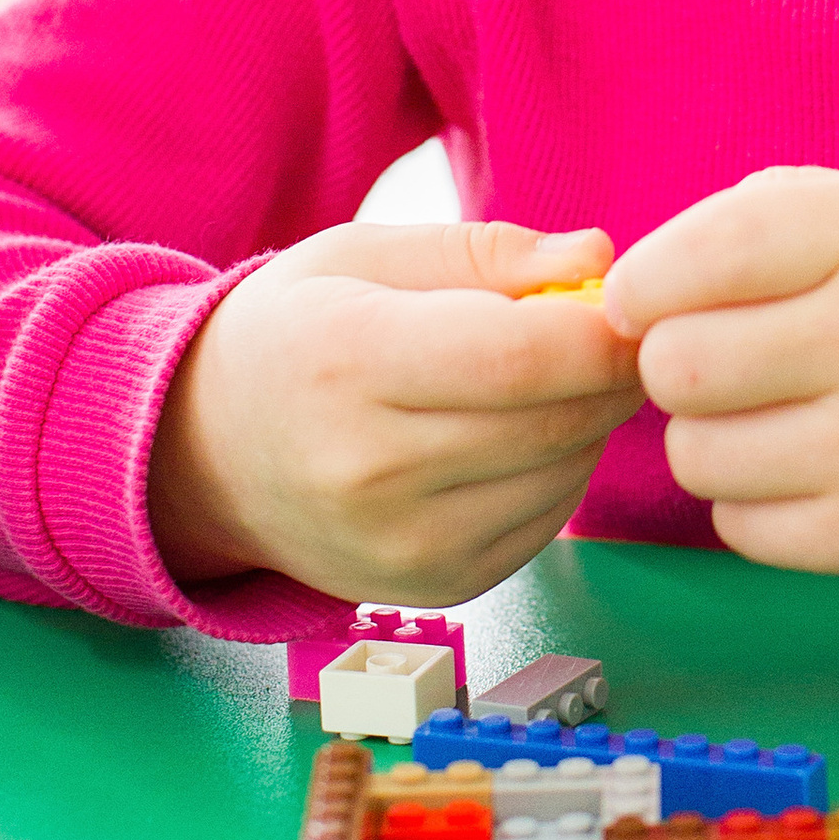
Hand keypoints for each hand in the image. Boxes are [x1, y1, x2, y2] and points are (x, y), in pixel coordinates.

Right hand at [149, 219, 640, 605]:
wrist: (208, 457)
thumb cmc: (298, 332)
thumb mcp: (366, 256)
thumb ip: (488, 251)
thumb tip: (599, 255)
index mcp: (352, 360)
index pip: (525, 355)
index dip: (604, 330)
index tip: (630, 304)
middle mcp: (371, 468)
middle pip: (558, 420)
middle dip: (610, 372)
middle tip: (609, 334)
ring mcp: (403, 544)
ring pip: (565, 474)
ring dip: (587, 423)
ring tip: (546, 381)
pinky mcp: (437, 588)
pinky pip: (547, 522)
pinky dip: (559, 473)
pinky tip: (517, 437)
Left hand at [600, 168, 838, 586]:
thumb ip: (768, 215)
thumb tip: (640, 285)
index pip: (700, 256)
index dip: (644, 284)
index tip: (644, 301)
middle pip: (677, 365)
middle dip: (677, 364)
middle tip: (721, 364)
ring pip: (695, 454)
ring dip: (714, 437)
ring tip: (774, 417)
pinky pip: (740, 527)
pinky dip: (755, 502)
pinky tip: (808, 470)